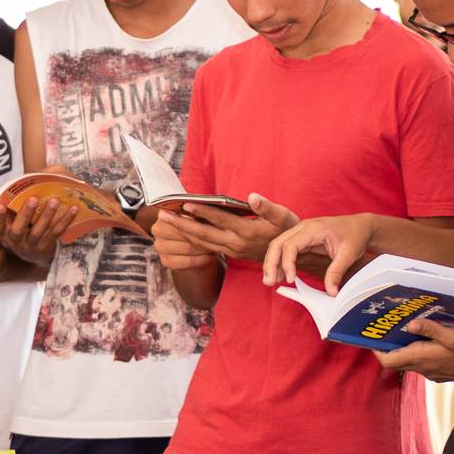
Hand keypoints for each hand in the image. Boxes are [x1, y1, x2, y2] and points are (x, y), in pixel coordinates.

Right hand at [0, 189, 72, 265]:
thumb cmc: (15, 232)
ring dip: (47, 215)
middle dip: (25, 214)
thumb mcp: (1, 223)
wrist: (33, 258)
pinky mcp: (48, 245)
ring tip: (54, 200)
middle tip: (33, 198)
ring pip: (39, 231)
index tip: (1, 205)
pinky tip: (73, 209)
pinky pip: (57, 232)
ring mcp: (32, 245)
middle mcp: (16, 242)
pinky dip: (65, 220)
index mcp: (3, 235)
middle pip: (18, 230)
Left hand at [154, 194, 299, 263]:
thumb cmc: (287, 230)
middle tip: (163, 214)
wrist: (290, 257)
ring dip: (183, 232)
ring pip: (201, 242)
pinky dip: (191, 238)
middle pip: (203, 234)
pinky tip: (181, 229)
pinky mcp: (229, 253)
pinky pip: (206, 247)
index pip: (219, 220)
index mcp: (246, 231)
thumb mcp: (283, 217)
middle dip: (182, 224)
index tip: (185, 203)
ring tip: (166, 220)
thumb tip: (251, 197)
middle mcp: (235, 243)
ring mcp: (230, 250)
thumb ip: (267, 207)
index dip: (202, 212)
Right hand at [266, 213, 374, 291]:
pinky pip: (285, 249)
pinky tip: (280, 276)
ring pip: (278, 246)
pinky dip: (280, 262)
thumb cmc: (354, 235)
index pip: (290, 244)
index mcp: (313, 228)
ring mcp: (301, 233)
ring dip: (272, 263)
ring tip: (270, 281)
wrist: (360, 226)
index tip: (291, 280)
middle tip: (269, 282)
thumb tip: (331, 291)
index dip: (287, 263)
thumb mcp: (348, 254)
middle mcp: (303, 228)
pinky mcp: (301, 240)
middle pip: (277, 243)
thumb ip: (336, 272)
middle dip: (271, 263)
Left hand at [372, 319, 453, 382]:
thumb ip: (430, 329)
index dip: (377, 352)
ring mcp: (429, 373)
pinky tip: (422, 343)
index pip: (388, 361)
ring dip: (402, 351)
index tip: (372, 339)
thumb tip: (410, 325)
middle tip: (385, 332)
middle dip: (387, 349)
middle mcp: (422, 368)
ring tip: (402, 333)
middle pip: (395, 362)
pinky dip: (415, 355)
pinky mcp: (437, 373)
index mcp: (421, 358)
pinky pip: (419, 365)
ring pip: (407, 363)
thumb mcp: (452, 335)